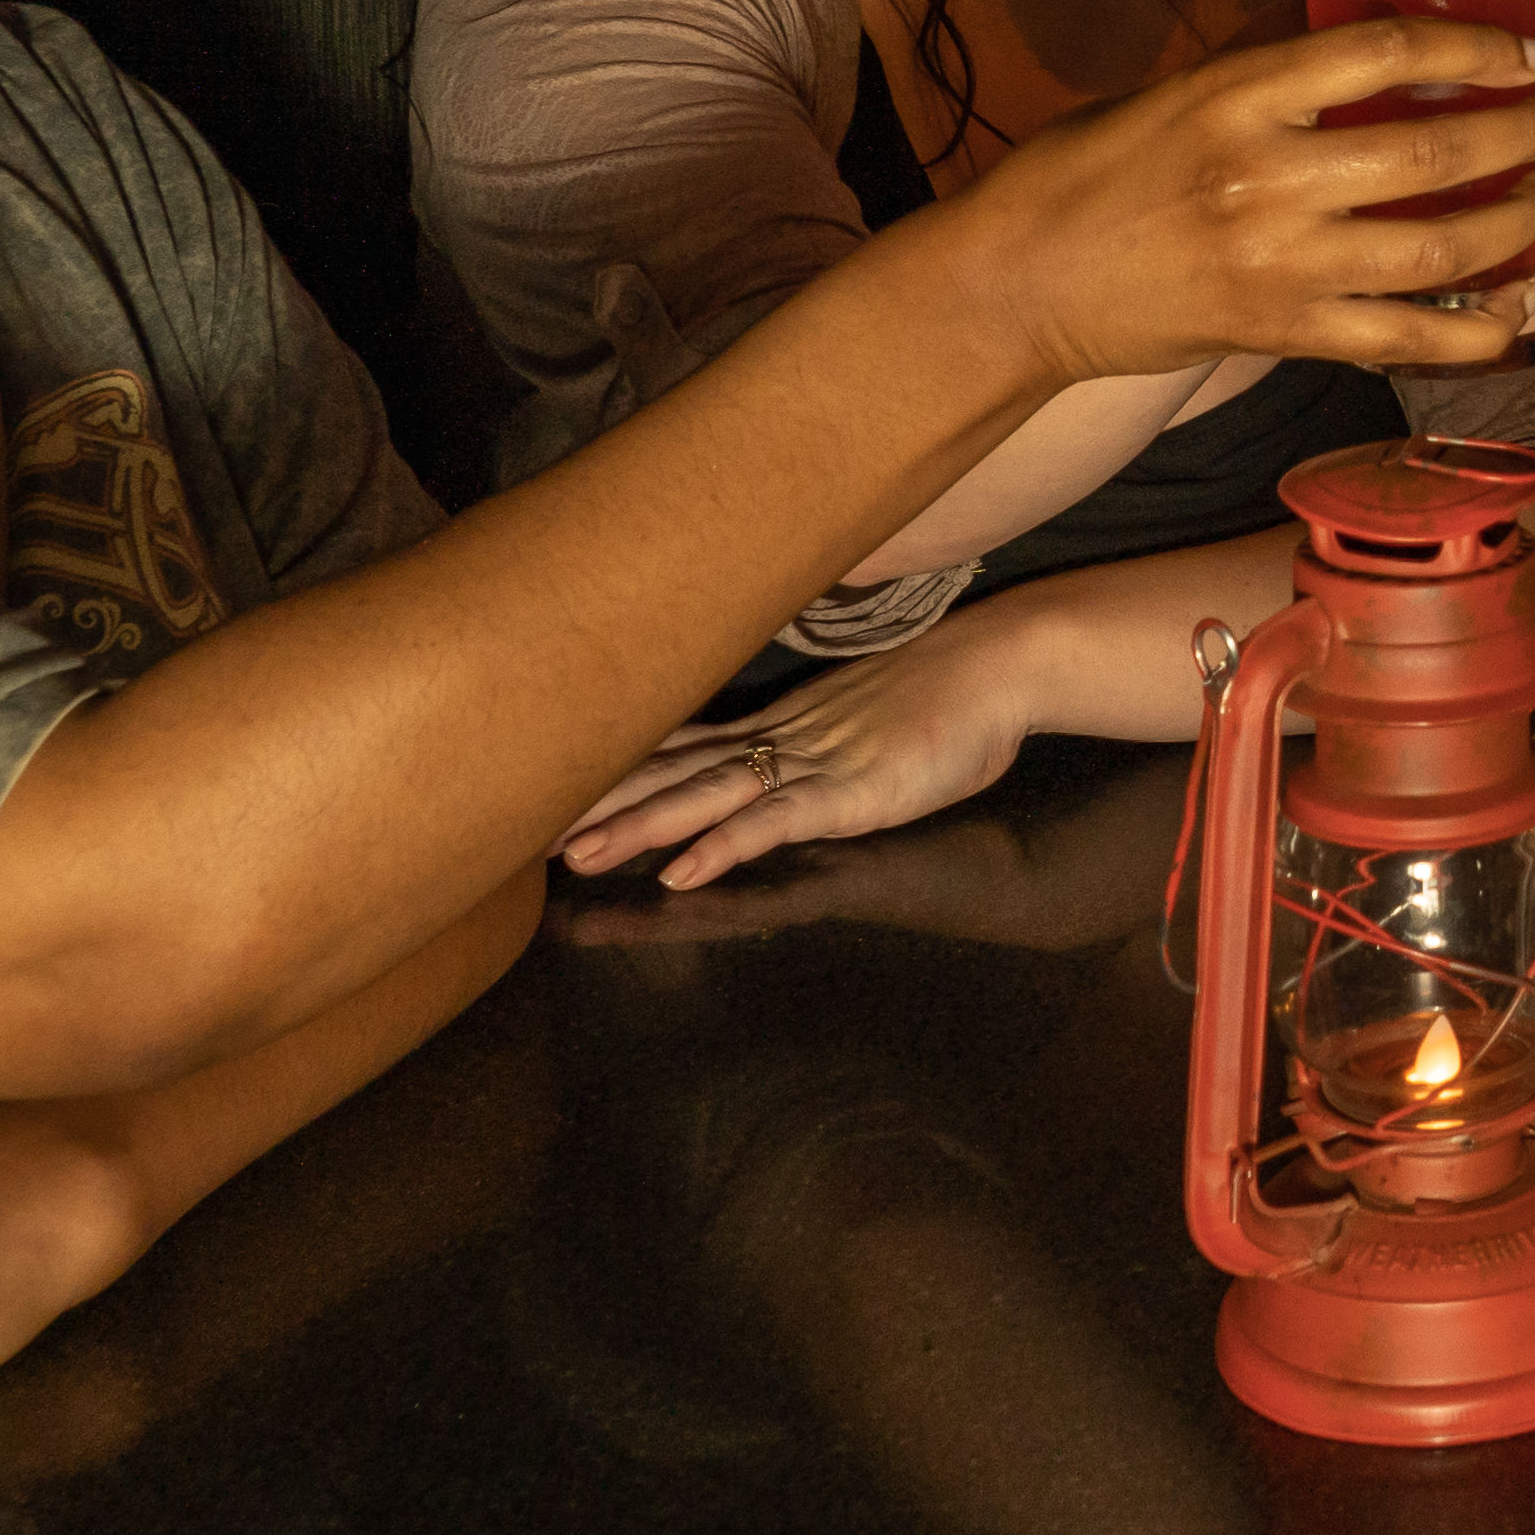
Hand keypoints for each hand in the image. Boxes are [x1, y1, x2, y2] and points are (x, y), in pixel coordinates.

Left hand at [558, 749, 1195, 955]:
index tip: (559, 787)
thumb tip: (798, 754)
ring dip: (641, 826)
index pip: (685, 750)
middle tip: (532, 830)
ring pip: (707, 796)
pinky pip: (774, 821)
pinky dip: (724, 845)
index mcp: (784, 726)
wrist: (1003, 664)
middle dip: (604, 802)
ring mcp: (812, 764)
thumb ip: (825, 743)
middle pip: (674, 771)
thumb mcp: (869, 721)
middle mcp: (782, 741)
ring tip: (580, 856)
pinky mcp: (849, 792)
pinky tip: (682, 870)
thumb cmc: (951, 695)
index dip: (622, 771)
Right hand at [937, 16, 1534, 379]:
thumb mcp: (1175, 90)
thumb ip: (1271, 70)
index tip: (1527, 51)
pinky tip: (1517, 312)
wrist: (1016, 283)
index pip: (1381, 51)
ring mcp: (1278, 265)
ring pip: (1435, 250)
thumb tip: (1376, 44)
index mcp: (1232, 96)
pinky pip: (1404, 338)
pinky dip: (1475, 331)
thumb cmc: (1086, 173)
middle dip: (1519, 136)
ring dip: (1512, 226)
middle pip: (1429, 155)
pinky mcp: (1281, 334)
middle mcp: (1264, 179)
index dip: (1472, 49)